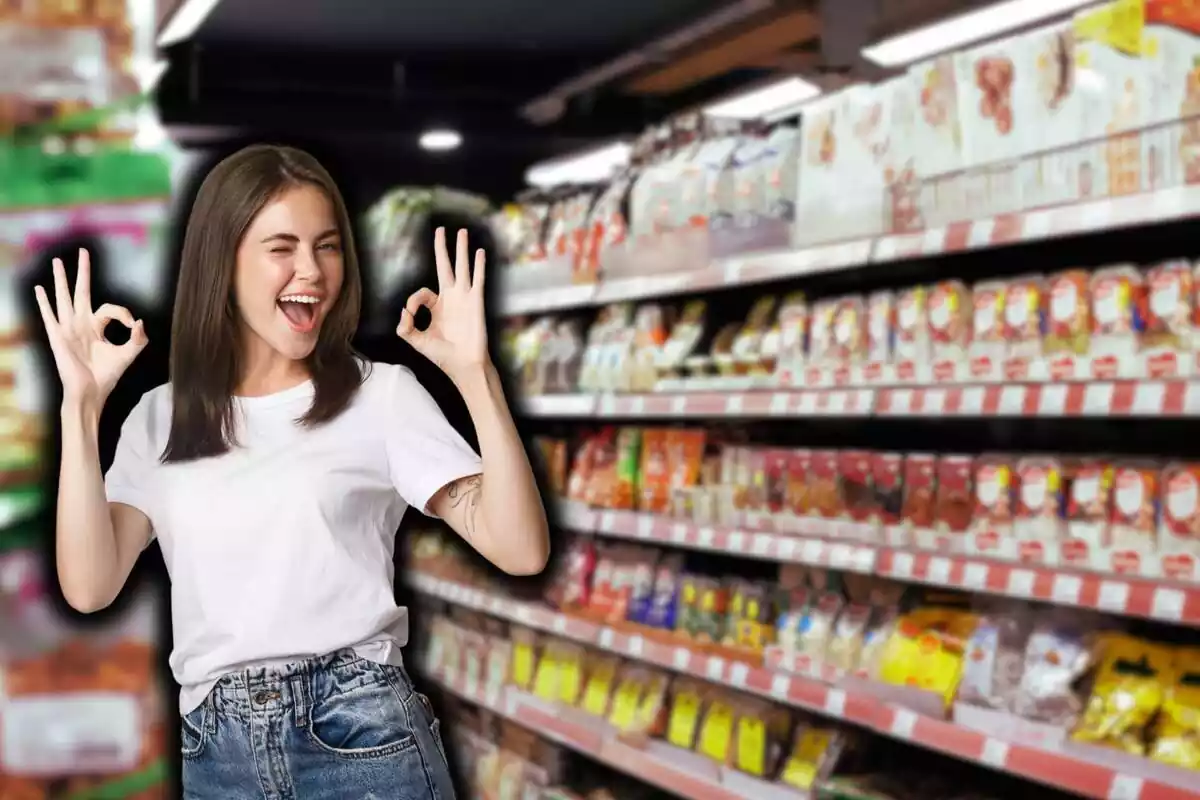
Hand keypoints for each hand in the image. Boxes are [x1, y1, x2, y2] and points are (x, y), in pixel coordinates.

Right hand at [34, 249, 147, 410]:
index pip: (110, 308)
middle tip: (83, 251)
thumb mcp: (128, 354)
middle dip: (82, 271)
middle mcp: (81, 324)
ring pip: (64, 298)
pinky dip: (44, 302)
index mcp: (97, 326)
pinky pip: (50, 316)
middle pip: (81, 291)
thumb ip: (138, 338)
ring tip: (57, 261)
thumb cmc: (107, 375)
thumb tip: (140, 321)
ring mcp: (68, 328)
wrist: (92, 392)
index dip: (124, 313)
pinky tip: (39, 289)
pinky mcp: (59, 337)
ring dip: (61, 279)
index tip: (132, 324)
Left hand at [397, 228, 487, 380]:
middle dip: (442, 248)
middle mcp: (451, 298)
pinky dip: (479, 265)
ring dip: (462, 249)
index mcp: (437, 307)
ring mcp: (464, 298)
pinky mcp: (476, 302)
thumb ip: (405, 327)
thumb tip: (403, 311)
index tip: (410, 313)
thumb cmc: (443, 355)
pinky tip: (480, 252)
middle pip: (445, 266)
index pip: (422, 293)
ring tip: (461, 232)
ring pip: (462, 267)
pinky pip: (477, 279)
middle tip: (441, 230)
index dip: (413, 301)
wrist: (463, 364)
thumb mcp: (417, 341)